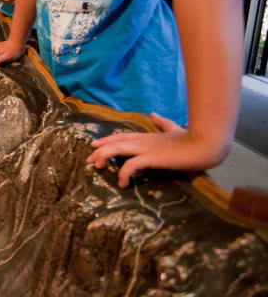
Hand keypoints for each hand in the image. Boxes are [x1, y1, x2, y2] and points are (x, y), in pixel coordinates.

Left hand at [87, 113, 229, 187]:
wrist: (207, 144)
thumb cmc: (193, 139)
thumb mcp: (174, 130)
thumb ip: (163, 123)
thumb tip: (154, 114)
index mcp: (148, 136)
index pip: (121, 136)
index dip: (106, 140)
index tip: (94, 145)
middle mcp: (144, 141)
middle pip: (114, 142)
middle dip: (99, 151)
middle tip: (89, 161)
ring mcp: (147, 148)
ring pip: (117, 149)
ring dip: (104, 158)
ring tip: (98, 168)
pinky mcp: (152, 158)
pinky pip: (131, 165)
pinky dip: (123, 173)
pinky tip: (122, 182)